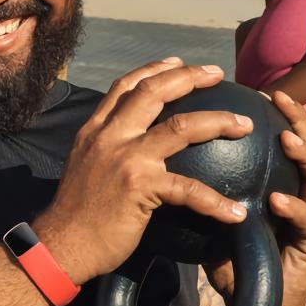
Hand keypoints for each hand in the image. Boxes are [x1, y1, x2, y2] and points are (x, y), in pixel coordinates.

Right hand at [34, 58, 251, 283]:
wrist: (61, 243)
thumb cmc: (75, 213)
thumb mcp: (85, 165)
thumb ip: (106, 148)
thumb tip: (131, 148)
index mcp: (95, 130)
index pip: (125, 86)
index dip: (154, 69)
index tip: (178, 62)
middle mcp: (109, 136)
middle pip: (153, 92)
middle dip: (189, 77)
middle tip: (216, 74)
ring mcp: (125, 158)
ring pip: (180, 127)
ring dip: (218, 121)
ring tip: (243, 124)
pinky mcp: (140, 186)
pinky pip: (188, 189)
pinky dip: (215, 201)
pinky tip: (236, 213)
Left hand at [205, 91, 305, 305]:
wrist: (254, 297)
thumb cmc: (229, 251)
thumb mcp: (206, 211)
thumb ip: (192, 182)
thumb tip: (156, 152)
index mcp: (271, 176)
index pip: (273, 134)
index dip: (263, 110)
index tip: (254, 88)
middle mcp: (295, 187)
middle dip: (298, 116)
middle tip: (279, 98)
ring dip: (304, 153)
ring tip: (286, 138)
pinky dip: (295, 208)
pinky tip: (277, 201)